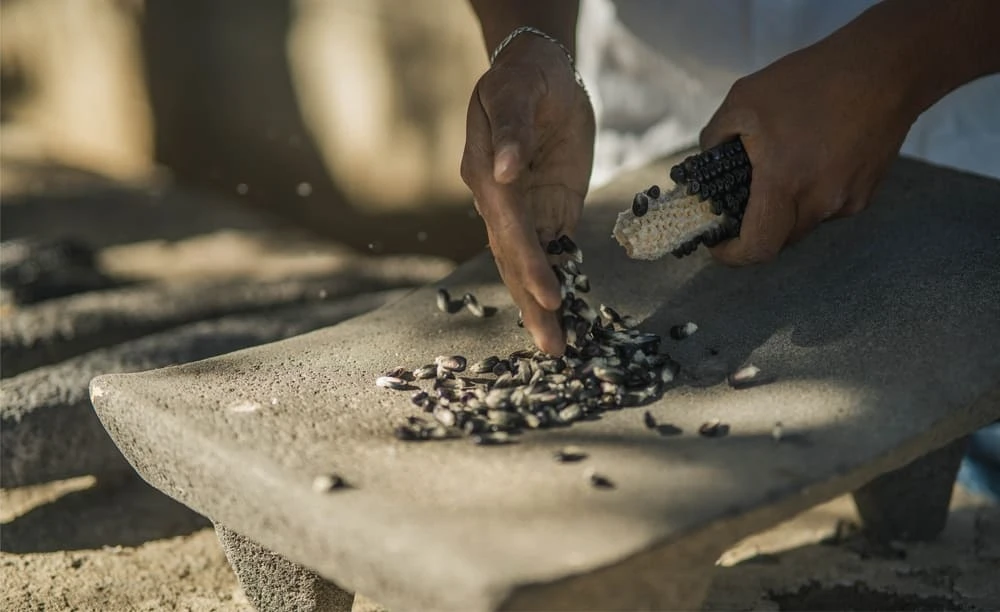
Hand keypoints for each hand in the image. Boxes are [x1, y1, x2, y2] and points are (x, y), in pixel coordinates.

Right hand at [461, 33, 594, 354]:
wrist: (537, 73)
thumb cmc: (524, 78)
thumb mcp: (516, 90)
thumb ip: (512, 129)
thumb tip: (505, 172)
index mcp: (487, 174)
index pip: (509, 228)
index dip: (529, 264)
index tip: (550, 298)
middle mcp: (499, 202)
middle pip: (513, 259)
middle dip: (533, 304)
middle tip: (553, 347)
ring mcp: (522, 211)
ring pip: (527, 265)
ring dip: (540, 306)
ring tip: (557, 345)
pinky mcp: (547, 211)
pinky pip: (551, 253)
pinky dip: (558, 284)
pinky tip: (567, 315)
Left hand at [699, 32, 917, 264]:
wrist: (887, 67)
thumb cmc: (812, 80)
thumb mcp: (744, 99)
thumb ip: (715, 137)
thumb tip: (707, 161)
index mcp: (785, 184)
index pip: (758, 248)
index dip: (732, 255)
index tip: (717, 243)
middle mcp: (820, 202)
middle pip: (779, 239)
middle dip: (755, 226)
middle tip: (740, 200)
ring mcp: (848, 201)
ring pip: (803, 223)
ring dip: (784, 208)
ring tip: (781, 167)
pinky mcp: (867, 192)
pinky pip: (828, 207)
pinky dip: (810, 194)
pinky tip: (812, 158)